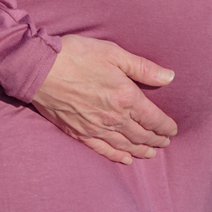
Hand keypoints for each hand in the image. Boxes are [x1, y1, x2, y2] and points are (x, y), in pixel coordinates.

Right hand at [31, 35, 179, 163]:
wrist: (38, 68)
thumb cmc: (75, 55)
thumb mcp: (112, 53)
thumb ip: (142, 67)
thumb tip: (170, 78)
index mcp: (126, 98)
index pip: (154, 119)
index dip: (166, 126)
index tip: (173, 129)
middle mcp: (114, 118)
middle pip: (142, 134)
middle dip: (156, 140)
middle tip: (164, 143)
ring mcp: (95, 127)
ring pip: (125, 145)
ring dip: (140, 150)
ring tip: (150, 153)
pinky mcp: (78, 132)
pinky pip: (102, 149)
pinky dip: (116, 156)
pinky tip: (124, 159)